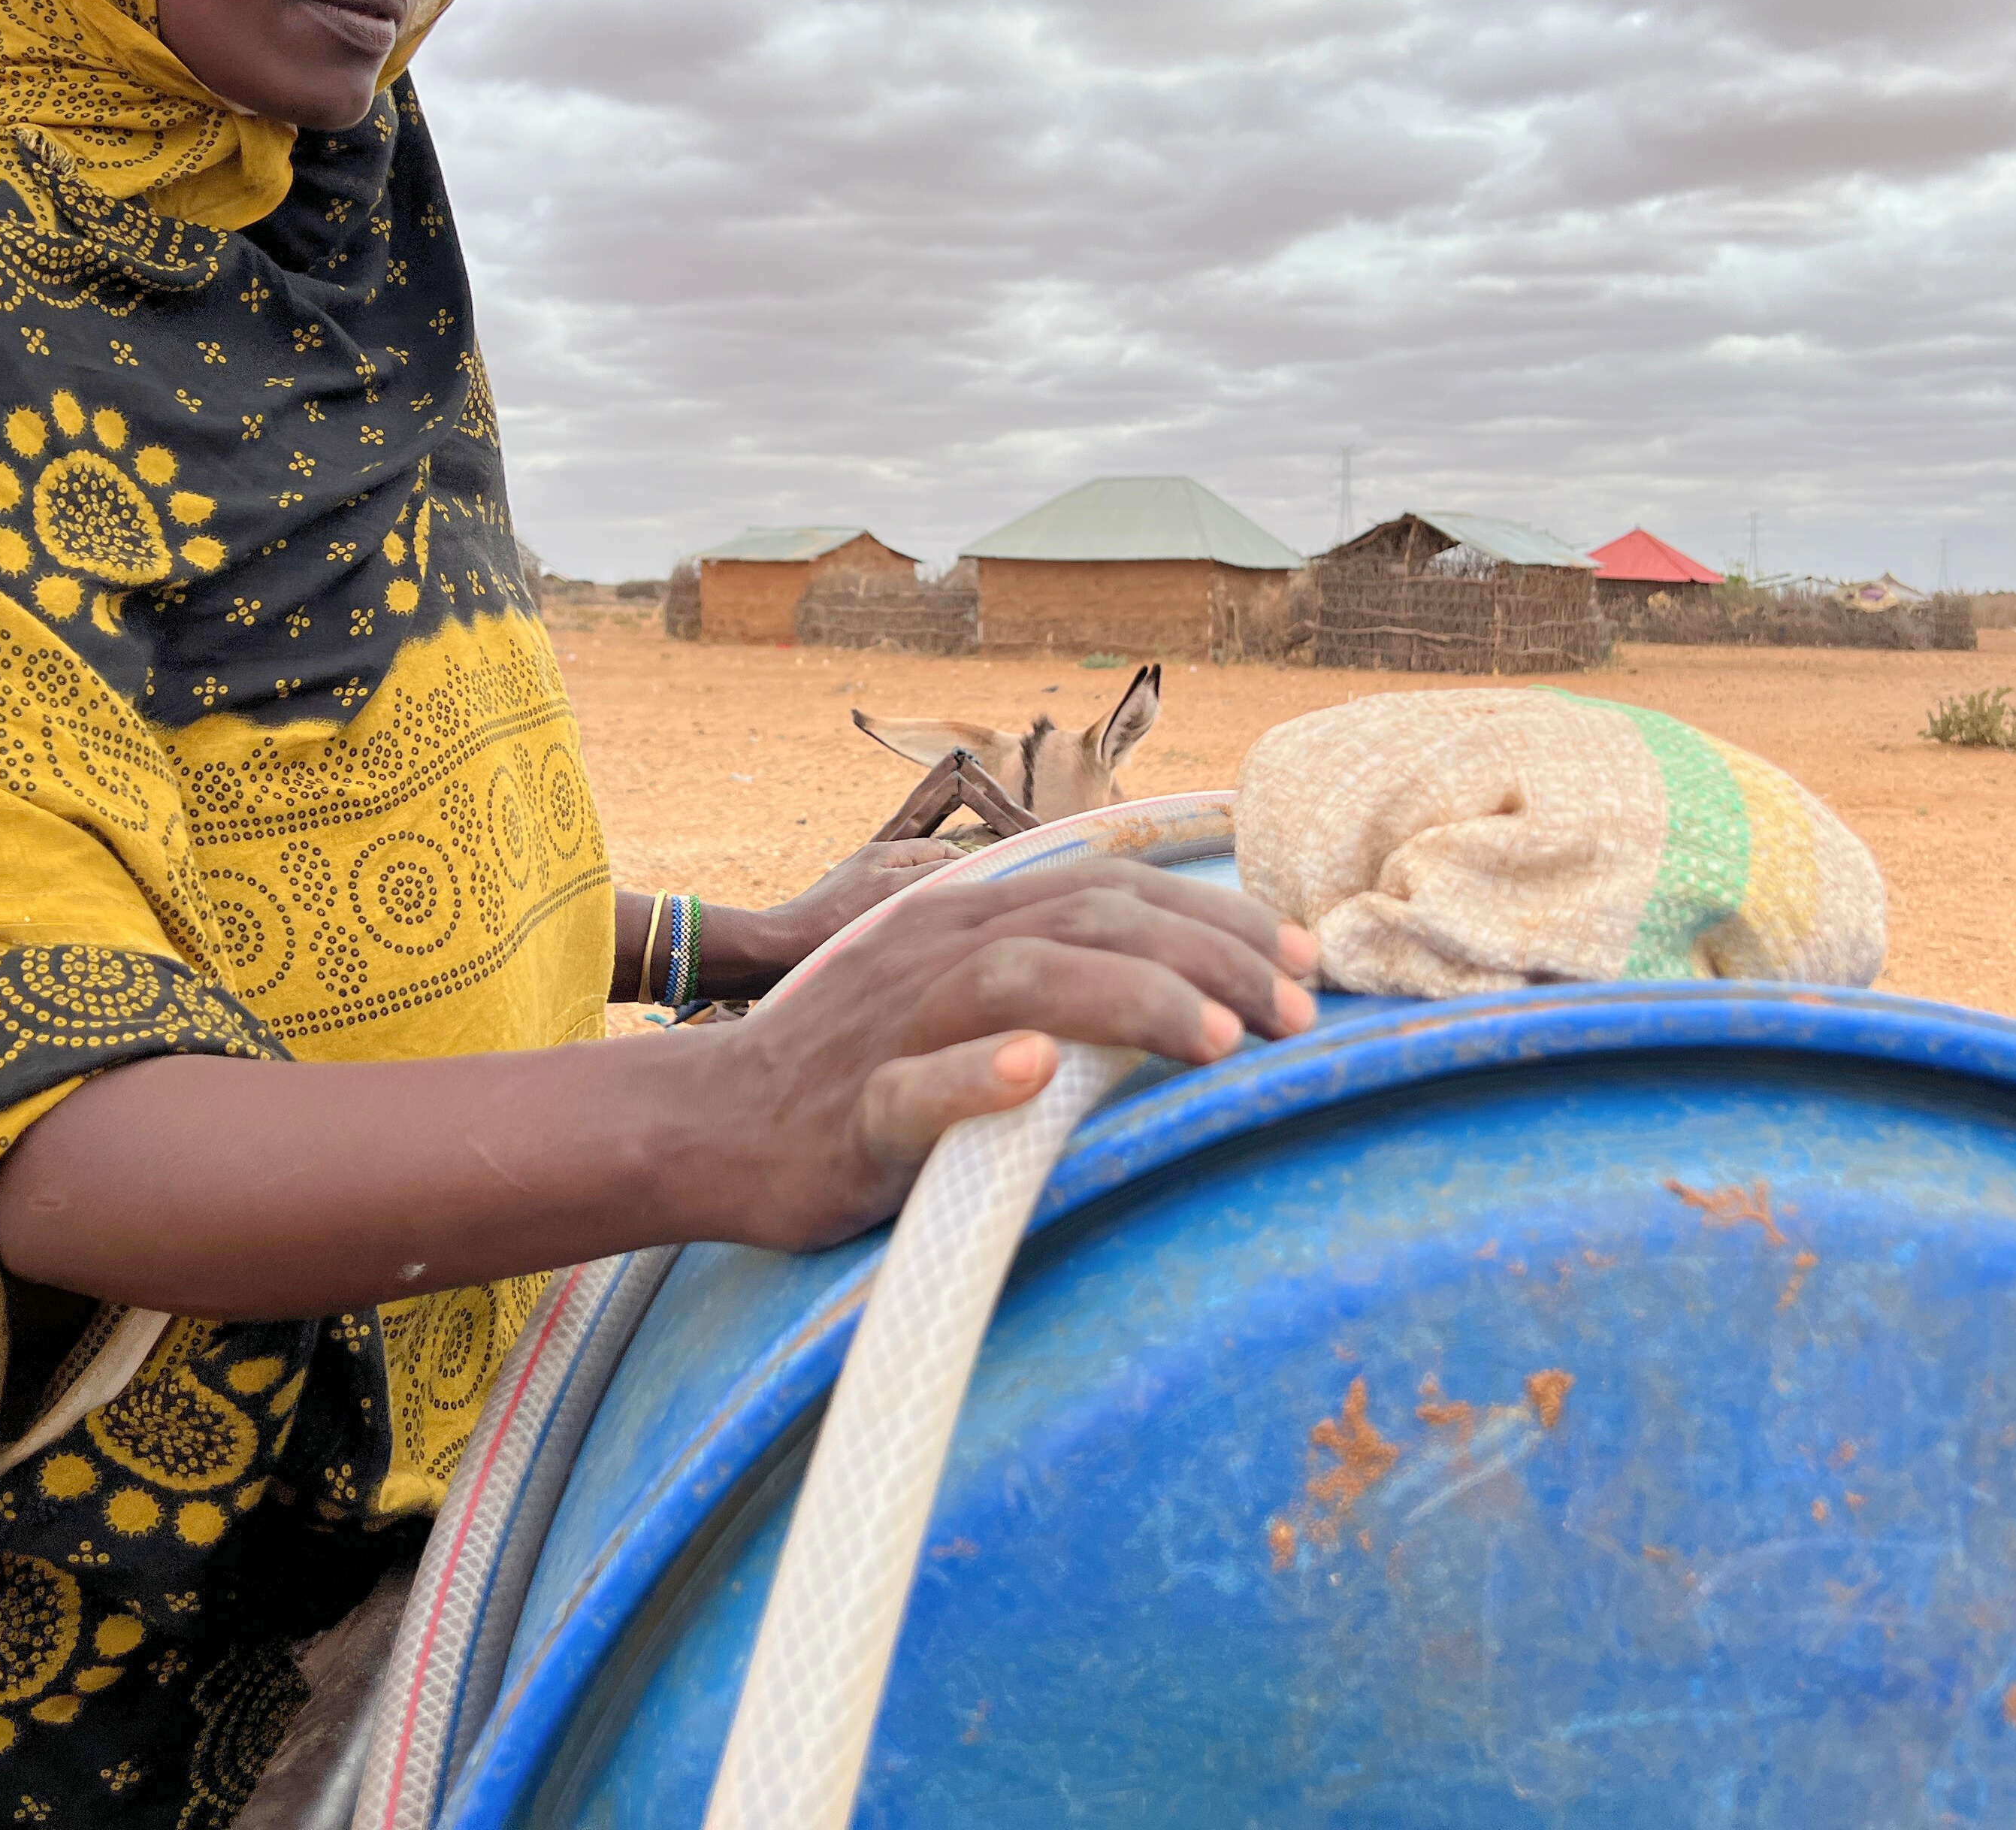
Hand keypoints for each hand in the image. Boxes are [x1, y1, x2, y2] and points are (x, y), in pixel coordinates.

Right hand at [675, 859, 1320, 1251]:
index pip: (1114, 888)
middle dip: (1207, 960)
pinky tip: (1034, 1075)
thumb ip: (1053, 978)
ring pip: (1019, 983)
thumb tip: (1190, 986)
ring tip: (1216, 1041)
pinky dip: (975, 1077)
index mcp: (972, 919)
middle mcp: (939, 951)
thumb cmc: (860, 1074)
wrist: (710, 1127)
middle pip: (1089, 920)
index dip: (1219, 918)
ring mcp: (893, 1028)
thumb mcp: (959, 1000)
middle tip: (1294, 1015)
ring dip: (1126, 1002)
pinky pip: (911, 1088)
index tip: (1305, 961)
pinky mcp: (851, 1111)